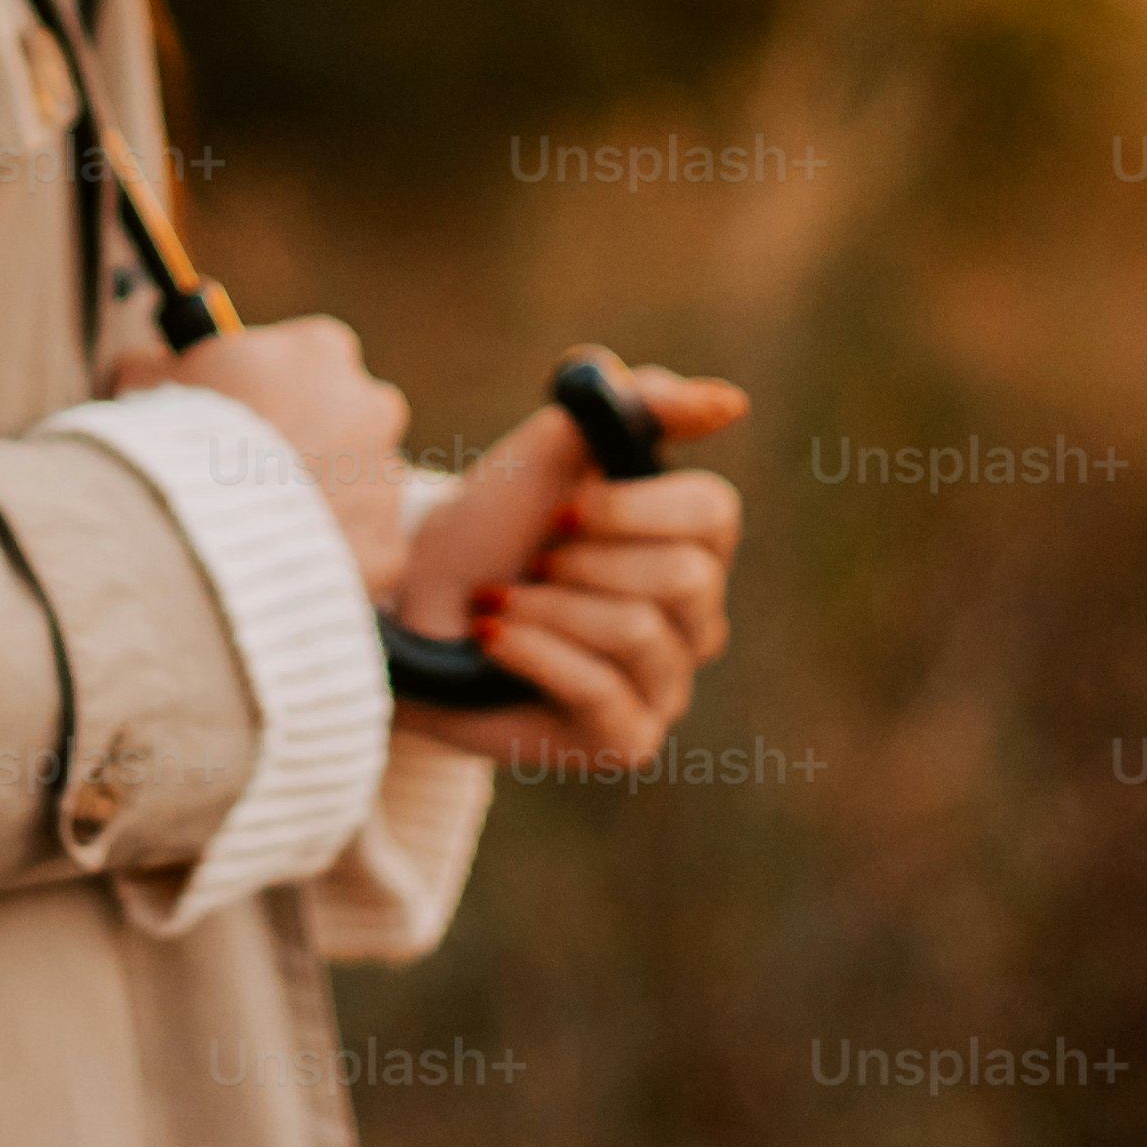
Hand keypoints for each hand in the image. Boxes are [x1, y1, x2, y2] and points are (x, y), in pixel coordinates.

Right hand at [112, 316, 414, 604]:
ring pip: (361, 488)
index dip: (275, 391)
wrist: (198, 531)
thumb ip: (162, 367)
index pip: (311, 360)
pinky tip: (285, 566)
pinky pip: (364, 552)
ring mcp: (386, 479)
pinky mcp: (388, 547)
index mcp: (322, 350)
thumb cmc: (172, 444)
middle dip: (313, 445)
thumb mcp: (148, 381)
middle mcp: (372, 405)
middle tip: (258, 476)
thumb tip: (145, 365)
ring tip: (264, 528)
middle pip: (350, 420)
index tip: (248, 416)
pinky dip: (333, 560)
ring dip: (326, 503)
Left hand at [391, 365, 747, 773]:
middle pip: (687, 578)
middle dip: (586, 560)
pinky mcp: (626, 742)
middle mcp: (697, 620)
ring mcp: (667, 686)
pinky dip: (532, 650)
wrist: (415, 604)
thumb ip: (638, 405)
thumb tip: (732, 404)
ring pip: (637, 631)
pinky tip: (494, 636)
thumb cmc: (493, 526)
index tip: (567, 506)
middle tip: (536, 560)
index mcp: (693, 543)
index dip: (636, 507)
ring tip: (505, 600)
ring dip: (548, 605)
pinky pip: (599, 690)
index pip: (715, 514)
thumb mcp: (554, 445)